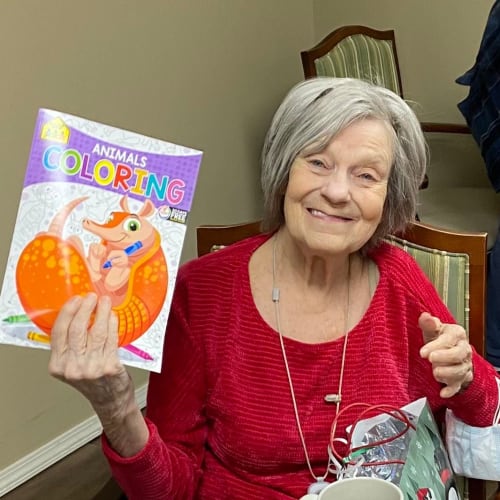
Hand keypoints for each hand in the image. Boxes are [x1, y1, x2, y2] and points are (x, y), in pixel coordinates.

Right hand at [49, 293, 147, 455]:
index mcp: (58, 365)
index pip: (58, 333)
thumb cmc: (92, 381)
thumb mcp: (72, 365)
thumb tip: (77, 313)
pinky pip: (111, 339)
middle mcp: (72, 367)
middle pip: (77, 329)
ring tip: (105, 302)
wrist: (110, 401)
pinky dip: (112, 324)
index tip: (75, 300)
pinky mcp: (109, 366)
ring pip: (96, 332)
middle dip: (85, 308)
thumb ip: (71, 345)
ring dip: (102, 312)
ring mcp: (91, 367)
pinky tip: (113, 317)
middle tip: (91, 297)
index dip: (67, 312)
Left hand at [419, 312, 472, 397]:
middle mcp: (464, 350)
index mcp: (457, 334)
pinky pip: (458, 386)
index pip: (449, 339)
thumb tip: (425, 316)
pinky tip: (442, 393)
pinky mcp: (461, 378)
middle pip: (459, 355)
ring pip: (459, 371)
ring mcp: (464, 365)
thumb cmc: (439, 338)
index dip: (437, 346)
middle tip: (431, 360)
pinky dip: (450, 391)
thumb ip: (428, 323)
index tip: (423, 352)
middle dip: (445, 358)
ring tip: (435, 372)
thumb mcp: (433, 329)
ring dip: (447, 373)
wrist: (450, 351)